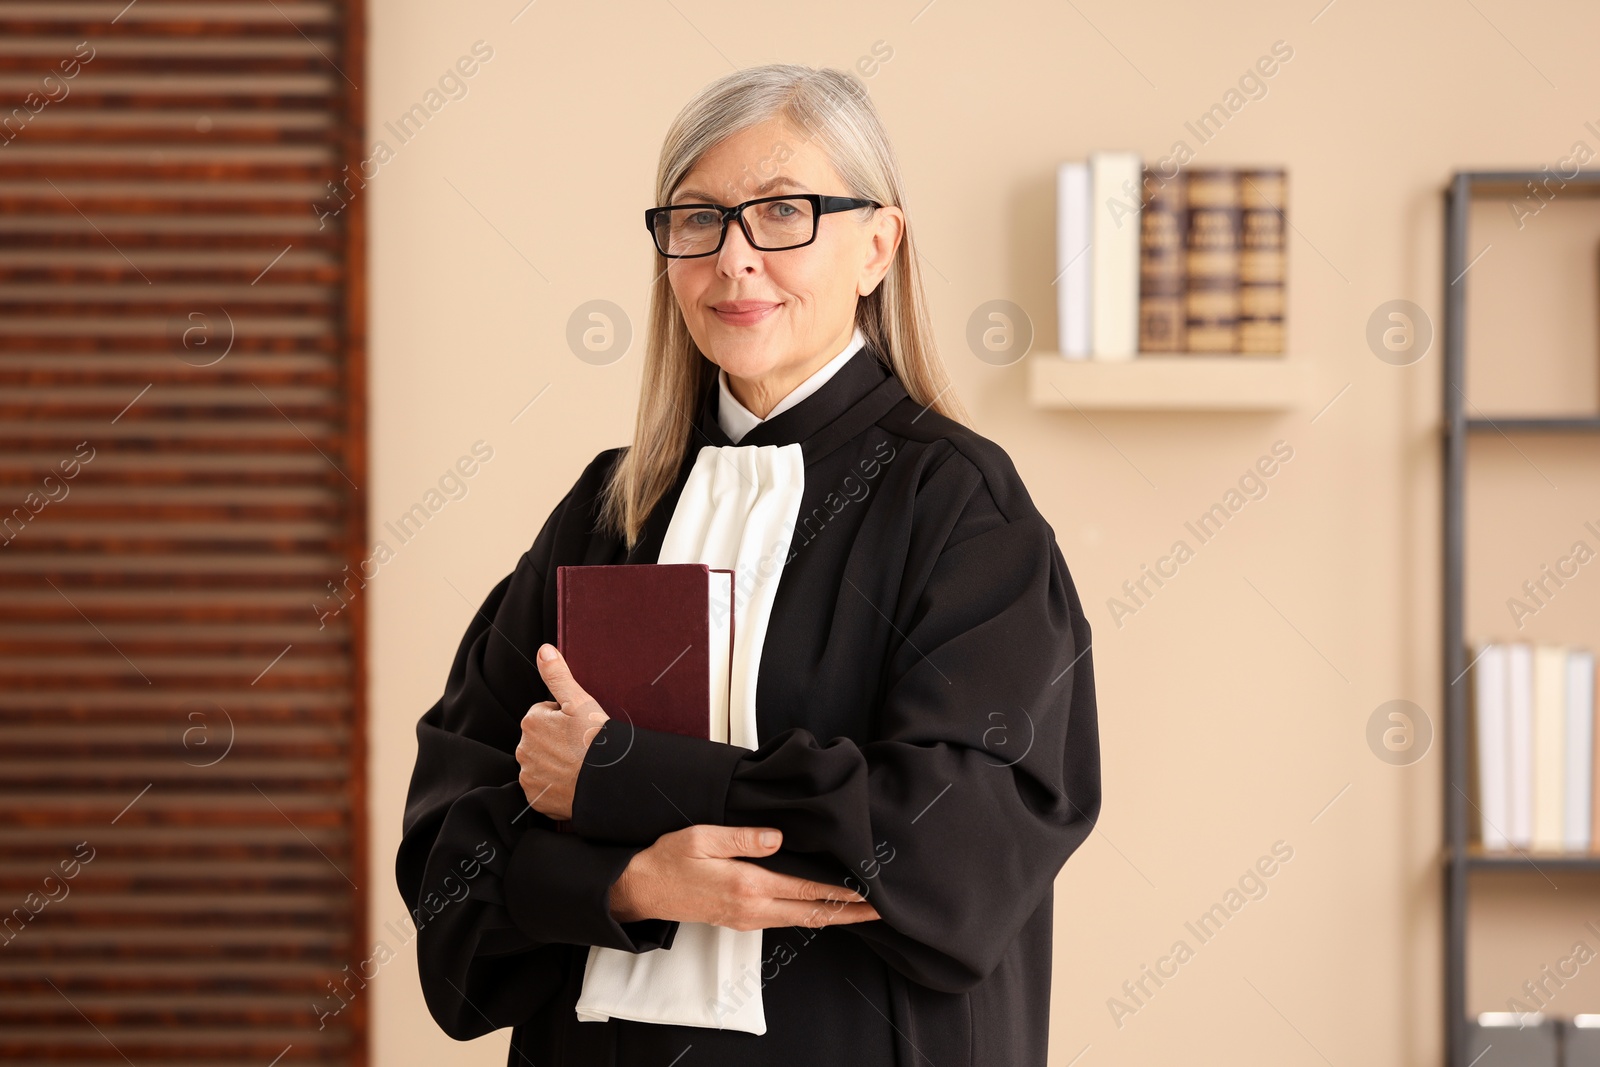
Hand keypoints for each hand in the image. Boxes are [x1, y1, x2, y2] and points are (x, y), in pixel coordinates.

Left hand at [516, 643, 608, 821]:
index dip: (565, 719)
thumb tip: (543, 650)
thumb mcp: (579, 700)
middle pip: (541, 739)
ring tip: (579, 764)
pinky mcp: (535, 799)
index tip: (580, 728)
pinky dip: (555, 785)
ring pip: (541, 763)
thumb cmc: (595, 739)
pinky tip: (573, 781)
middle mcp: (522, 750)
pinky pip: (542, 788)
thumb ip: (557, 674)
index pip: (545, 715)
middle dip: (557, 741)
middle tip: (581, 747)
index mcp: (531, 722)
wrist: (608, 782)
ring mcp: (528, 776)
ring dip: (556, 763)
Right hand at [610, 825, 881, 931]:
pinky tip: (821, 907)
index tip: (868, 891)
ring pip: (800, 920)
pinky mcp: (741, 920)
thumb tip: (778, 838)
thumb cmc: (668, 859)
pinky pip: (785, 919)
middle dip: (849, 913)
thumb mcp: (702, 838)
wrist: (641, 890)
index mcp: (747, 885)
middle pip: (811, 913)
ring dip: (833, 915)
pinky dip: (810, 914)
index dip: (840, 891)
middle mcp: (752, 908)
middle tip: (881, 910)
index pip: (805, 889)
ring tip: (860, 911)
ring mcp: (747, 918)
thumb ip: (742, 838)